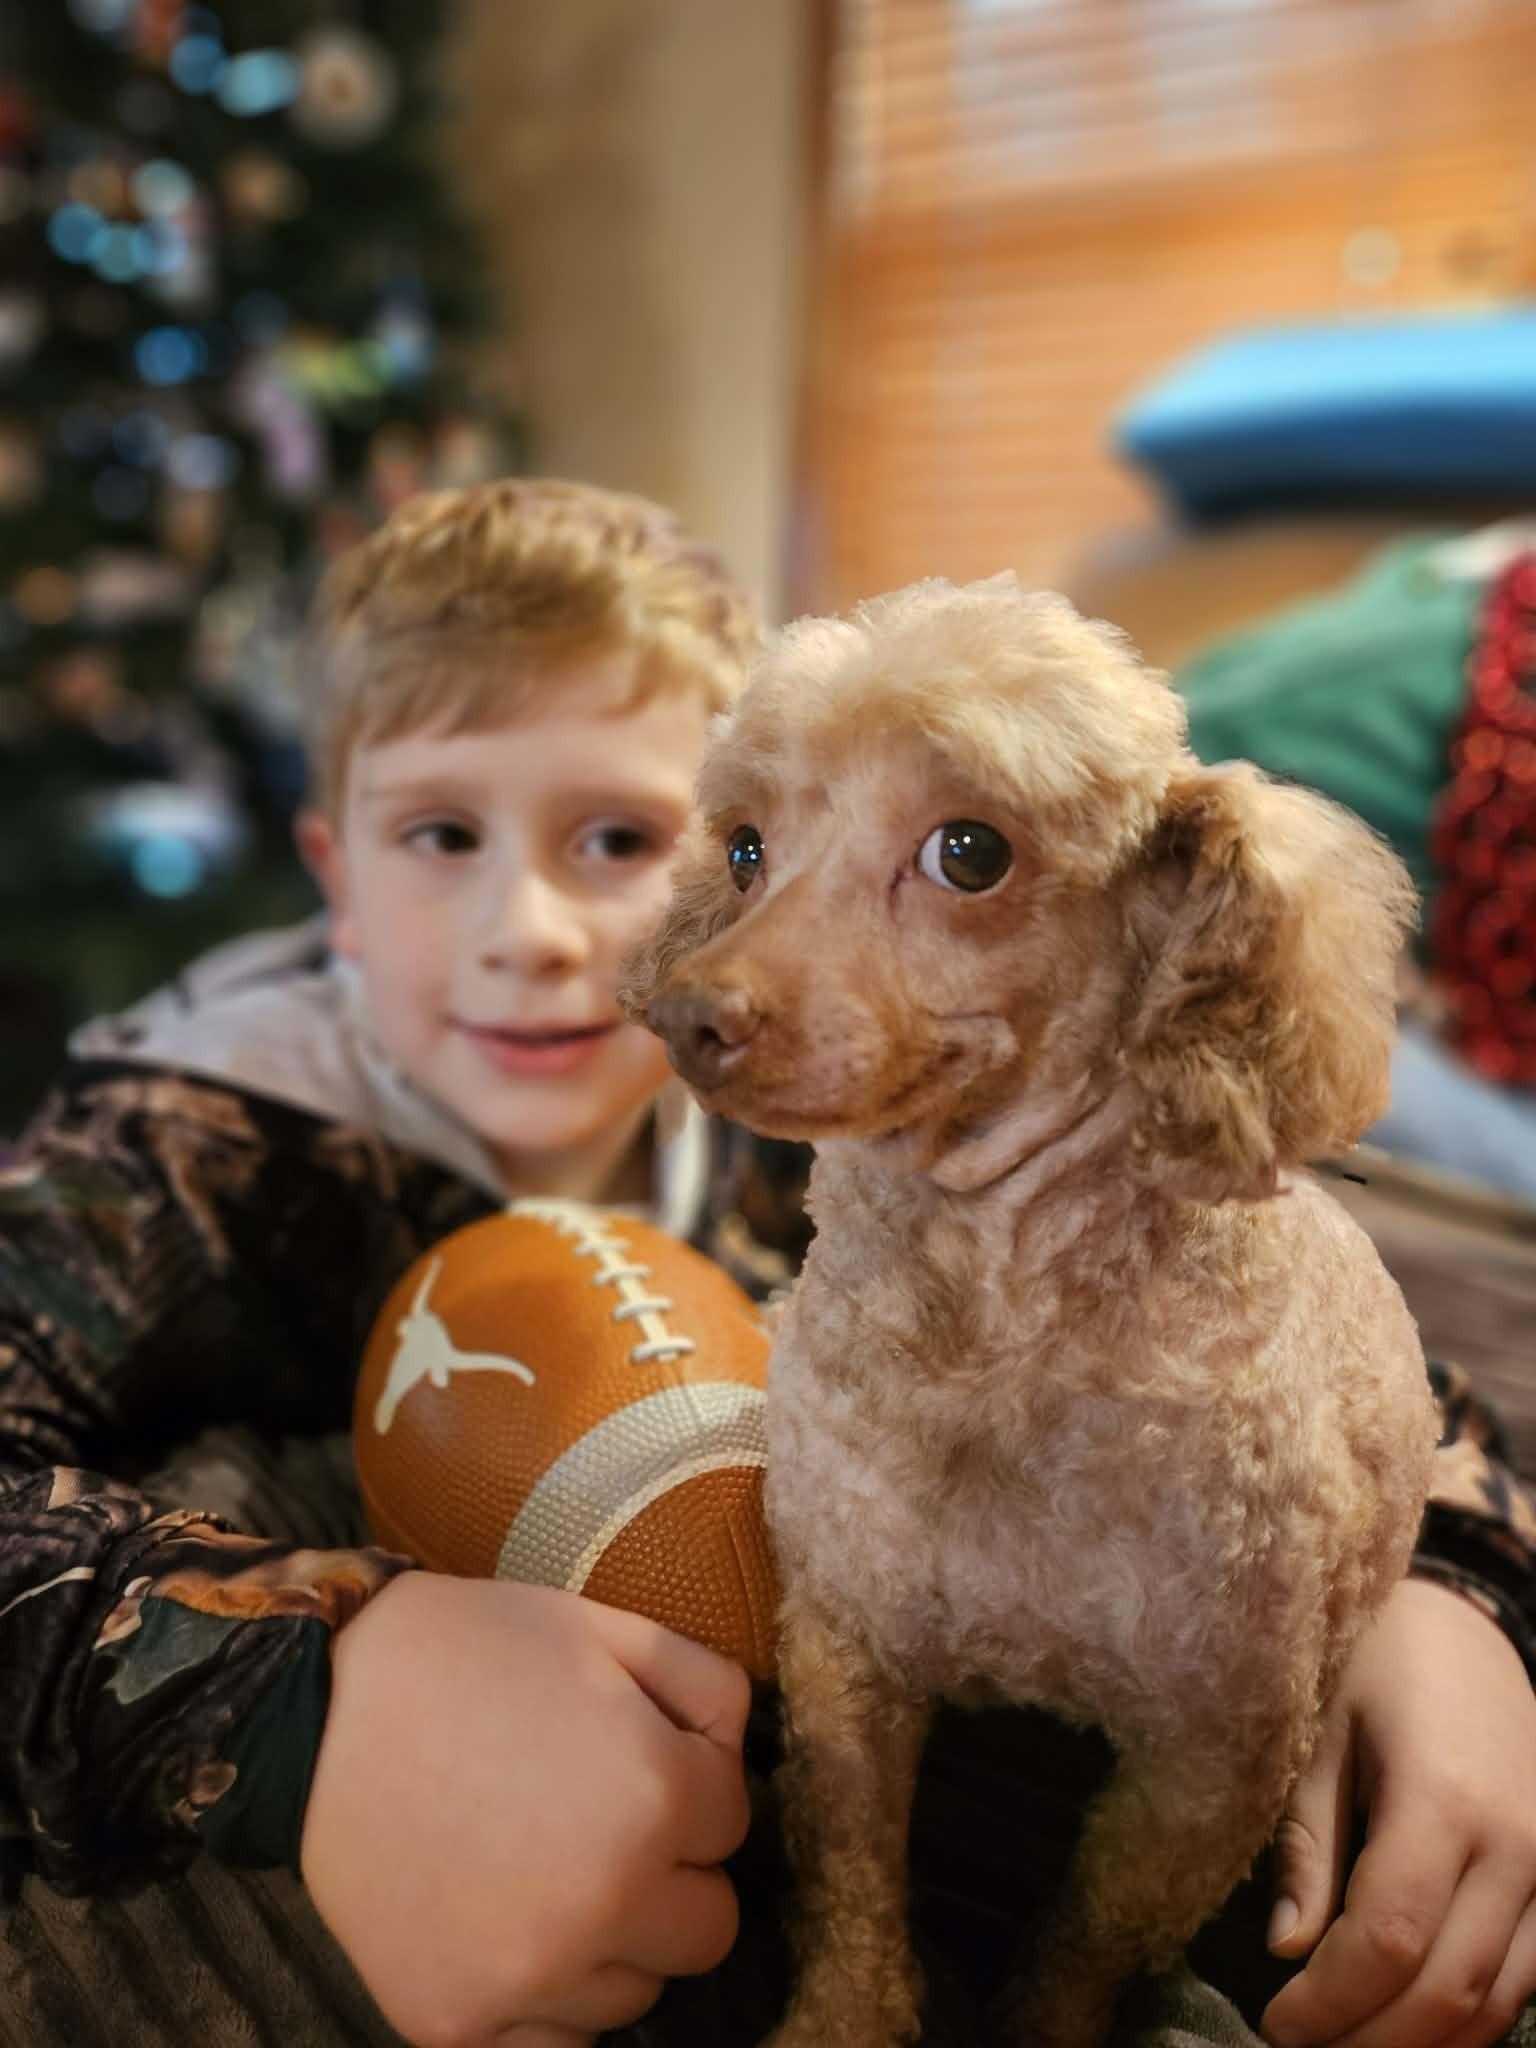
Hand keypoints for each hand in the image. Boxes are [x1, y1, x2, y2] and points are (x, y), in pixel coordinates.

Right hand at [300, 1573, 750, 2046]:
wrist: (312, 1707)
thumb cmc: (470, 1653)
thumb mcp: (603, 1627)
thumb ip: (706, 1686)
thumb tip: (741, 1751)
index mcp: (654, 1798)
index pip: (732, 1822)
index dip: (686, 1778)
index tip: (628, 1753)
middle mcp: (606, 1903)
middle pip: (706, 1925)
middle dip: (670, 1872)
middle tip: (597, 1820)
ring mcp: (530, 1976)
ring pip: (635, 1990)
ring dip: (612, 1938)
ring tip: (541, 1864)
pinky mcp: (459, 2025)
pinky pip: (557, 2047)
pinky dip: (548, 2000)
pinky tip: (512, 1929)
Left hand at [1262, 1575, 1535, 2047]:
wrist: (1465, 1626)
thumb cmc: (1376, 1665)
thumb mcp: (1320, 1736)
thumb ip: (1307, 1846)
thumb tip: (1287, 1949)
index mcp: (1443, 1798)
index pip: (1389, 1939)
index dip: (1330, 2000)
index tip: (1274, 2022)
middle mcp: (1515, 1844)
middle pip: (1447, 1988)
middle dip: (1368, 2038)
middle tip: (1299, 2044)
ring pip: (1497, 2001)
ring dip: (1421, 2043)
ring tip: (1345, 2043)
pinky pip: (1527, 1979)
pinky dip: (1470, 2017)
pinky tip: (1408, 2023)